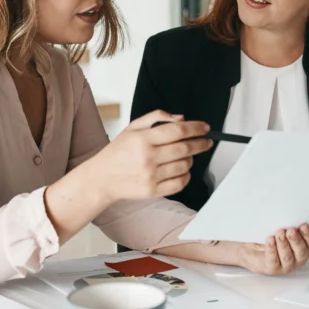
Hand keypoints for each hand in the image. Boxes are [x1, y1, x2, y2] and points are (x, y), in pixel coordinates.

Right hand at [88, 110, 211, 201]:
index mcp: (143, 139)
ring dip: (191, 159)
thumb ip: (156, 118)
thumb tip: (180, 118)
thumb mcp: (132, 128)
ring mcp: (151, 176)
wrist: (102, 178)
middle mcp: (148, 157)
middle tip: (206, 141)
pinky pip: (179, 183)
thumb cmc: (117, 153)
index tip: (205, 128)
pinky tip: (182, 170)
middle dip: (200, 143)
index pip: (177, 130)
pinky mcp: (153, 191)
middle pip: (185, 148)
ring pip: (184, 166)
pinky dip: (186, 176)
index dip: (195, 128)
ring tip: (188, 155)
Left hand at [236, 225, 308, 274]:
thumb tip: (292, 212)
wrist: (253, 246)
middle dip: (296, 240)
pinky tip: (270, 240)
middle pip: (301, 251)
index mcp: (304, 246)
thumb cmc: (271, 235)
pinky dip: (272, 249)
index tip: (303, 225)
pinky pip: (273, 260)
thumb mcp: (282, 225)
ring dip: (284, 244)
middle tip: (291, 230)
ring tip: (279, 233)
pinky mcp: (273, 268)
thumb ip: (290, 222)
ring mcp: (286, 265)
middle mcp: (297, 257)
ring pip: (288, 257)